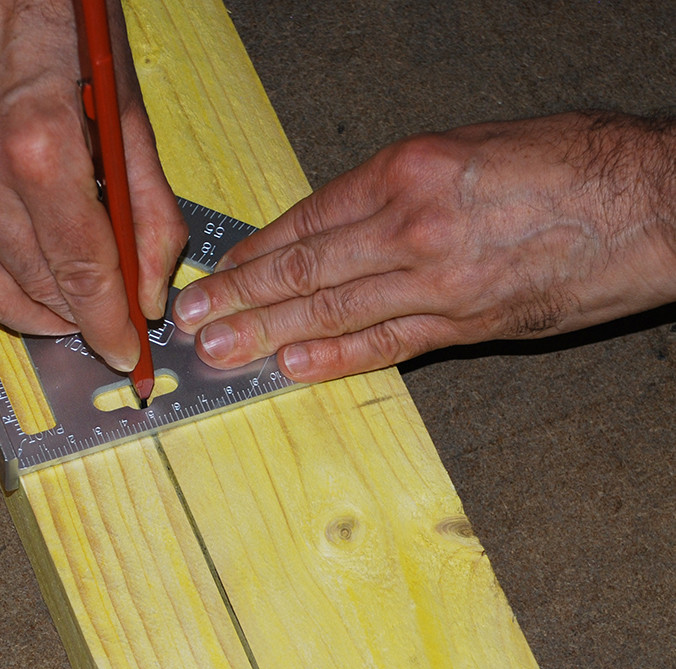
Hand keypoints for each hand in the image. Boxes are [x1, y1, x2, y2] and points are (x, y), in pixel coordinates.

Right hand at [0, 0, 185, 370]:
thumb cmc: (72, 35)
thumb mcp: (132, 123)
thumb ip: (149, 218)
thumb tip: (149, 293)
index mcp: (42, 153)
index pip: (82, 273)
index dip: (111, 324)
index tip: (130, 352)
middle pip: (37, 287)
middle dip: (80, 319)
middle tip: (109, 324)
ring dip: (32, 320)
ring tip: (67, 320)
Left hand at [173, 112, 675, 382]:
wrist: (652, 200)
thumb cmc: (565, 161)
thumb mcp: (467, 146)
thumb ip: (397, 187)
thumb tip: (337, 224)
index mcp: (408, 169)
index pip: (307, 219)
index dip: (255, 252)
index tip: (218, 271)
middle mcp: (414, 225)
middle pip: (306, 268)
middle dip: (242, 298)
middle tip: (194, 321)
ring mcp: (440, 280)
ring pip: (336, 309)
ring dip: (271, 334)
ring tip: (223, 351)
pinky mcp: (471, 324)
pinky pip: (390, 343)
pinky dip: (337, 357)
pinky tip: (293, 366)